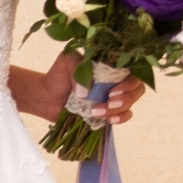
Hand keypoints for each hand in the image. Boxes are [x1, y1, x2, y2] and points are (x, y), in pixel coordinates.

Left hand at [15, 52, 140, 123]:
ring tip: (95, 111)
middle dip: (126, 98)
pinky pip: (124, 116)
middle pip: (137, 89)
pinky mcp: (108, 112)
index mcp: (112, 67)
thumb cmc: (58, 75)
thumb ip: (79, 69)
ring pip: (130, 104)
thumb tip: (86, 93)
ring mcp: (114, 98)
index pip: (134, 72)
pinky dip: (119, 118)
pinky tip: (108, 119)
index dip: (129, 83)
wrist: (45, 96)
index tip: (113, 90)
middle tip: (109, 100)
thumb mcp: (67, 62)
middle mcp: (117, 82)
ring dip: (118, 110)